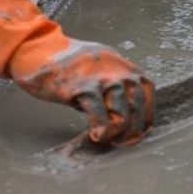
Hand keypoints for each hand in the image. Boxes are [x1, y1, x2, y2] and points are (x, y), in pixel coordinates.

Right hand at [17, 40, 154, 145]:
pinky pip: (99, 114)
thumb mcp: (108, 71)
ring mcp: (104, 80)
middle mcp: (122, 74)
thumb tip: (130, 120)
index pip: (148, 100)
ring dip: (116, 133)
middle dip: (131, 132)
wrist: (44, 51)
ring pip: (122, 115)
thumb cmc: (77, 66)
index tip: (136, 134)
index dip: (144, 121)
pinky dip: (101, 129)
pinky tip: (97, 136)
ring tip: (107, 139)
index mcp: (130, 70)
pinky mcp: (84, 88)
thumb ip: (121, 90)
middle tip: (120, 142)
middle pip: (138, 110)